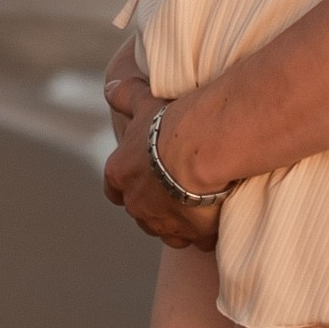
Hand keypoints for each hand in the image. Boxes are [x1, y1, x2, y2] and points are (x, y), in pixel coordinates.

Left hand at [103, 89, 222, 248]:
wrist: (202, 148)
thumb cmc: (171, 122)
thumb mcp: (145, 101)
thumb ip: (126, 95)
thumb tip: (110, 88)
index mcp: (120, 175)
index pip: (113, 189)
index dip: (126, 184)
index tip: (140, 178)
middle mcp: (137, 205)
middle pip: (141, 213)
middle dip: (155, 205)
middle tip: (176, 188)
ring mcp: (164, 224)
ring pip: (167, 232)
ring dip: (178, 223)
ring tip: (198, 207)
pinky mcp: (193, 235)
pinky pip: (198, 240)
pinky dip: (205, 233)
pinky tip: (218, 218)